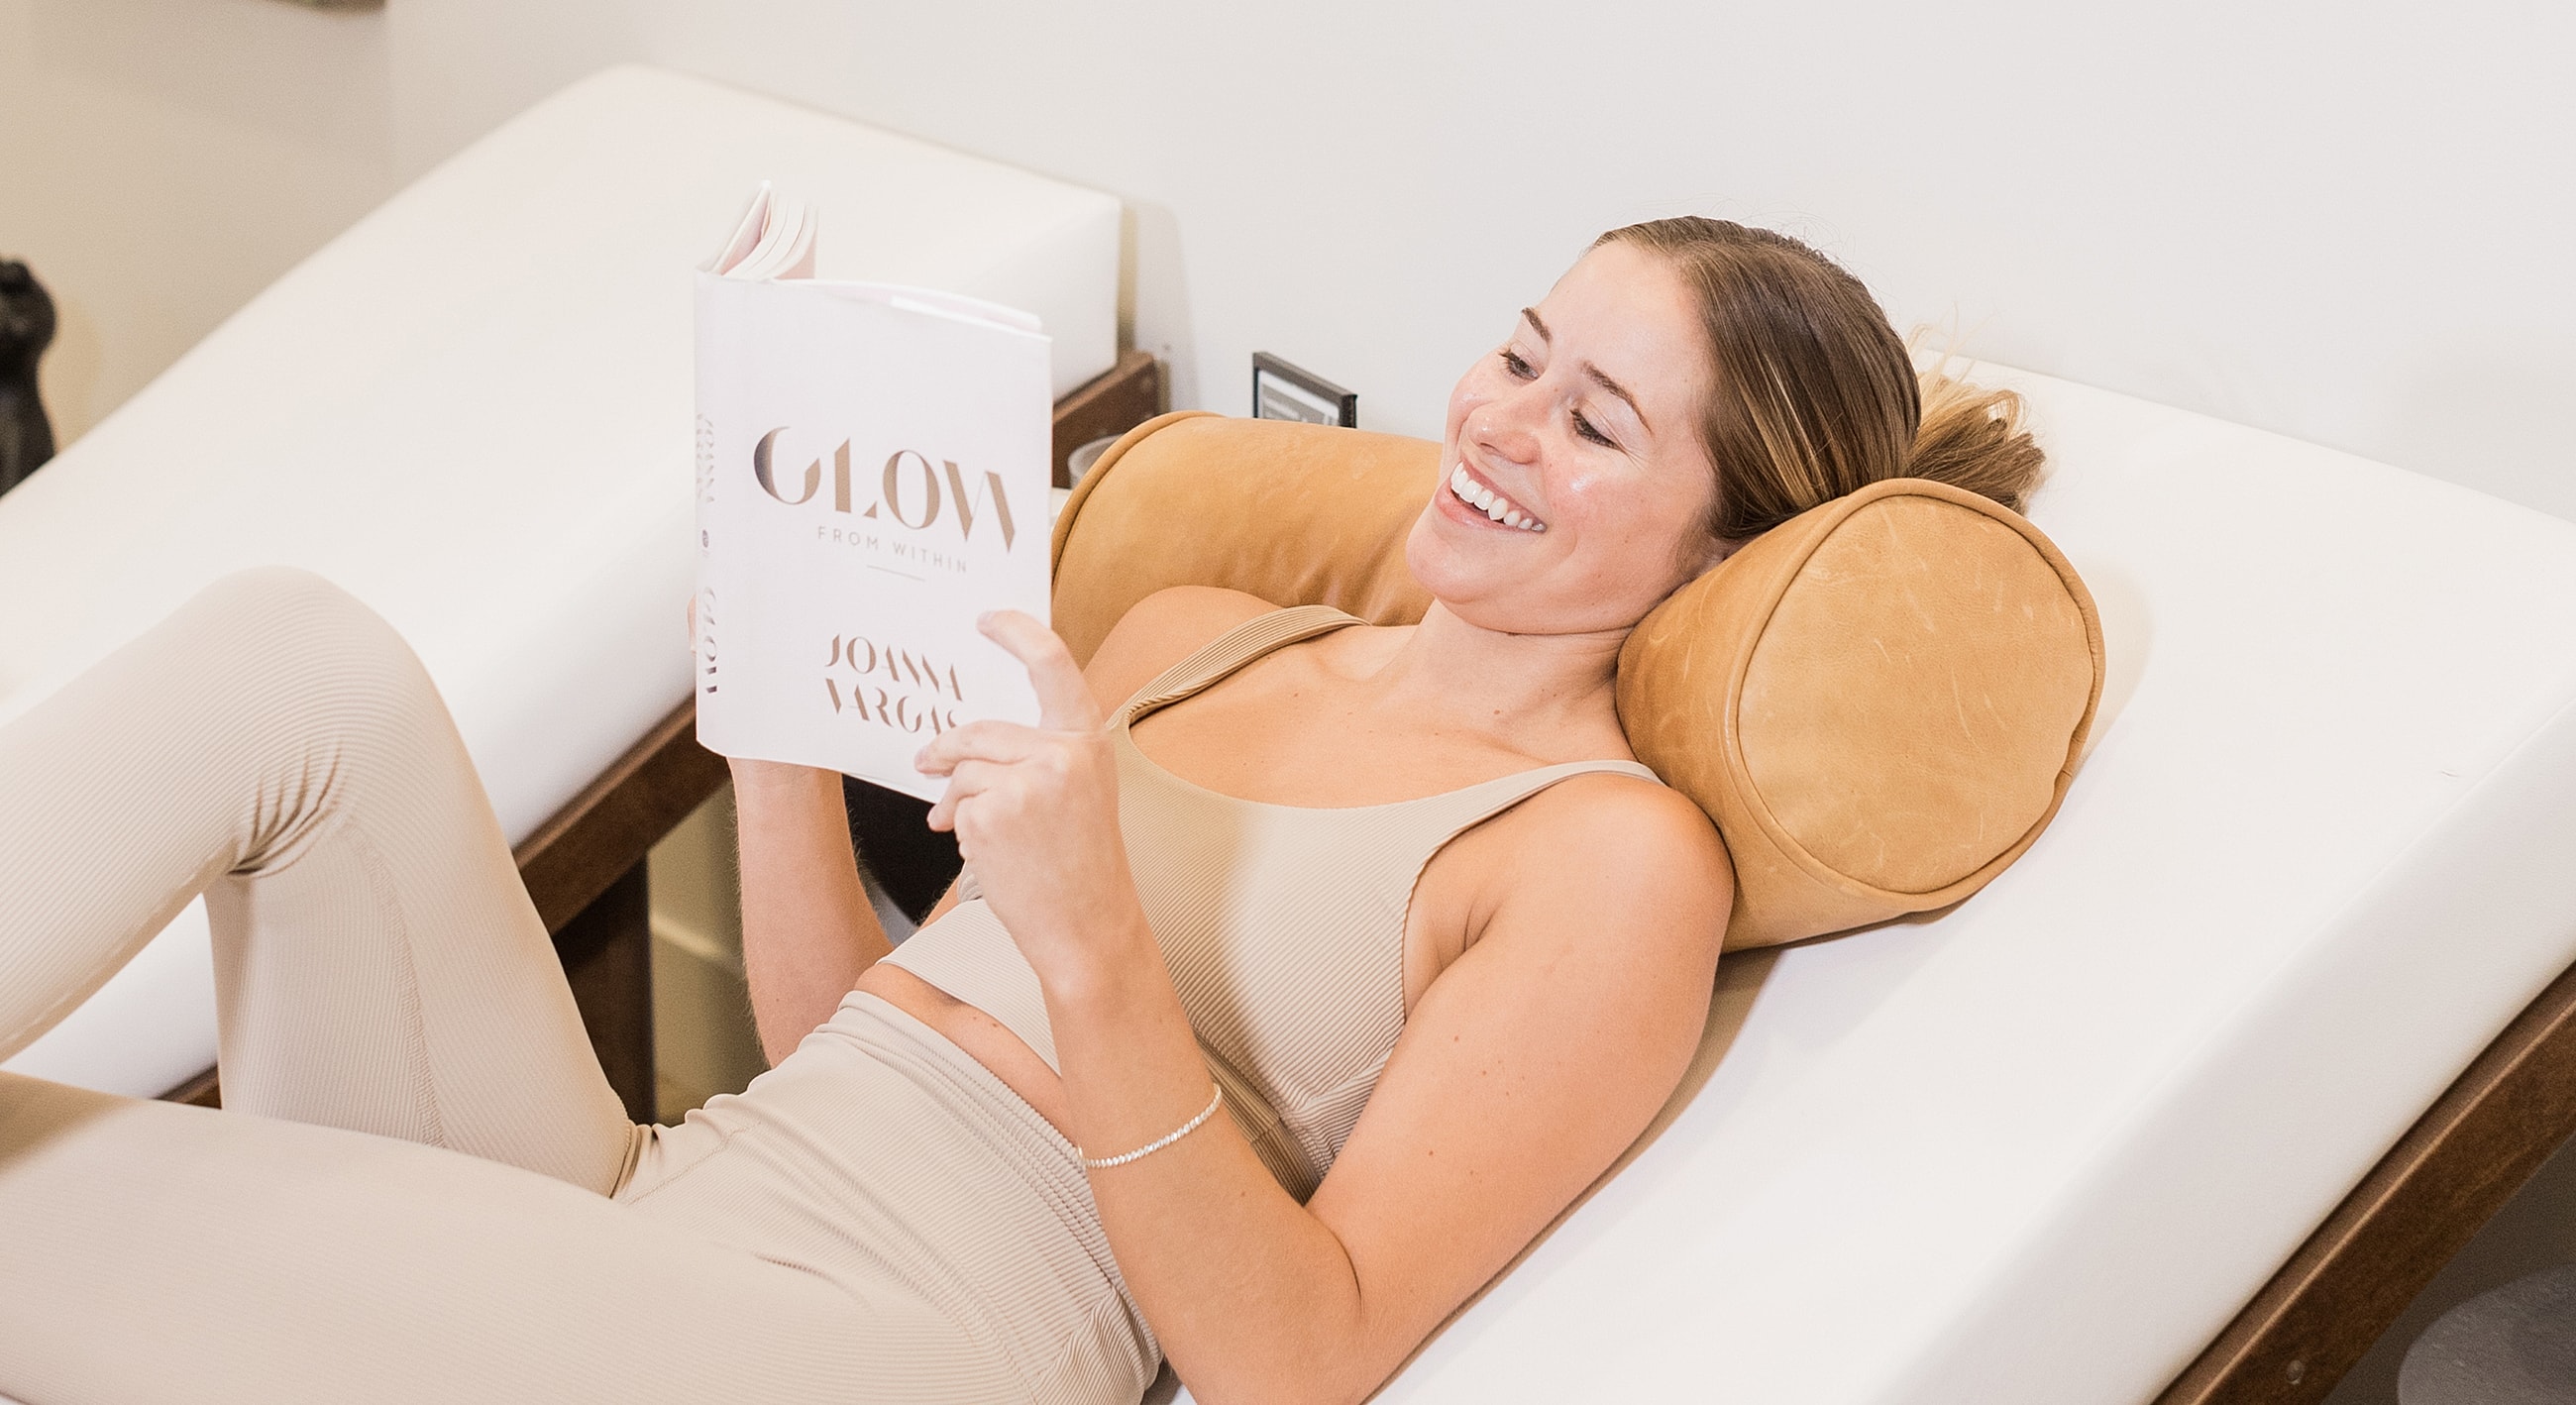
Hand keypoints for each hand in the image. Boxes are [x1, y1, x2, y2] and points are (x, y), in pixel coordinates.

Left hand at [914, 611, 1144, 978]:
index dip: (1017, 632)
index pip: (1053, 664)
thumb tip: (965, 744)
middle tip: (925, 761)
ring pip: (963, 770)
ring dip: (952, 797)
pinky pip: (956, 804)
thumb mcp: (1078, 792)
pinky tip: (984, 850)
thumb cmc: (1081, 865)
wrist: (1086, 926)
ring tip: (967, 827)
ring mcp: (1027, 782)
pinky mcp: (994, 812)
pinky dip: (958, 826)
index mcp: (1087, 740)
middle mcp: (1062, 753)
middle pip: (979, 730)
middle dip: (945, 750)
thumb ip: (1038, 754)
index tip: (989, 621)